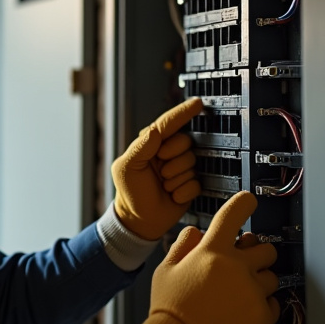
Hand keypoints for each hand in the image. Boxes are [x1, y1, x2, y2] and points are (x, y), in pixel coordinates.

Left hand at [112, 97, 203, 240]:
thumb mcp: (126, 168)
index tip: (198, 103)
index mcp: (151, 144)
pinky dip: (182, 192)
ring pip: (192, 164)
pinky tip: (171, 195)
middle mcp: (168, 153)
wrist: (140, 220)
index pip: (168, 124)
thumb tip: (156, 130)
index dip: (183, 113)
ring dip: (175, 179)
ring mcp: (181, 168)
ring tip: (163, 186)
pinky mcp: (190, 184)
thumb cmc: (130, 193)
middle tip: (160, 171)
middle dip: (173, 159)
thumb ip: (140, 148)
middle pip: (186, 143)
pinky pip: (196, 183)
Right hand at [125, 191, 280, 323]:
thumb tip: (196, 233)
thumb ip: (183, 245)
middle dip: (256, 253)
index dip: (245, 202)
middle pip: (265, 247)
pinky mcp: (262, 314)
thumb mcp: (165, 269)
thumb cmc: (169, 309)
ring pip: (272, 275)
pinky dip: (262, 305)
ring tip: (240, 293)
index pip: (235, 213)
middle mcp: (237, 266)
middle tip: (243, 263)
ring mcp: (252, 290)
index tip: (249, 201)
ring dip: (260, 280)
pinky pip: (273, 302)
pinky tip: (243, 310)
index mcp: (212, 251)